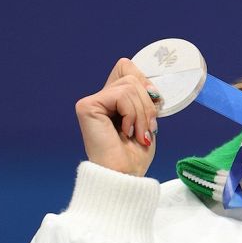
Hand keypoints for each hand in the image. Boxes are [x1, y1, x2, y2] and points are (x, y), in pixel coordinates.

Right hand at [74, 58, 159, 176]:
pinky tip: (124, 132)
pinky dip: (132, 114)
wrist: (125, 176)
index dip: (145, 82)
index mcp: (113, 99)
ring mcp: (92, 102)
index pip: (127, 66)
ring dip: (142, 113)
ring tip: (136, 134)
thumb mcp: (146, 118)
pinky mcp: (87, 106)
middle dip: (147, 104)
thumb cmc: (135, 154)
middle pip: (132, 75)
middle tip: (145, 129)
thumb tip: (149, 84)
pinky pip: (121, 95)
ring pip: (129, 85)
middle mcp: (100, 98)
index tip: (154, 106)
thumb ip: (144, 95)